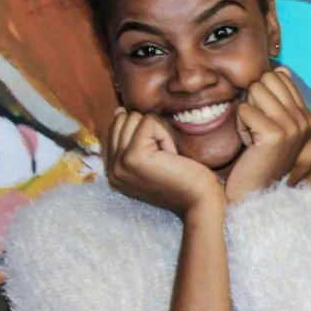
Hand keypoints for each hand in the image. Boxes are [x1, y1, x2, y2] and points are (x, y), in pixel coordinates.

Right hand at [107, 109, 224, 216]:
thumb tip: (120, 110)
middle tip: (164, 157)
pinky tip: (171, 156)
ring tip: (167, 157)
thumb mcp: (151, 158)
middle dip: (149, 130)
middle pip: (123, 119)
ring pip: (134, 118)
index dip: (143, 133)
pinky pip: (148, 122)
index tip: (158, 157)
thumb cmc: (184, 178)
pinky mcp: (133, 156)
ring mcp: (119, 164)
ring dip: (158, 133)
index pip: (116, 128)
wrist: (200, 200)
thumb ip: (132, 139)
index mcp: (112, 170)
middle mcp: (111, 169)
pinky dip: (165, 135)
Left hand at [224, 68, 310, 201]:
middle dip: (253, 100)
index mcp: (306, 115)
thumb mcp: (274, 123)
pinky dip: (240, 126)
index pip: (280, 76)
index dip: (262, 94)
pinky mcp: (275, 134)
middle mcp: (304, 119)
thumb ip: (280, 97)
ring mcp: (292, 127)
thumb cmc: (258, 158)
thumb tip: (283, 68)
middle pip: (267, 79)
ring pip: (255, 90)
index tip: (263, 120)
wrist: (254, 193)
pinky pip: (244, 110)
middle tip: (255, 127)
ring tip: (252, 134)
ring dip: (245, 112)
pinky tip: (248, 144)